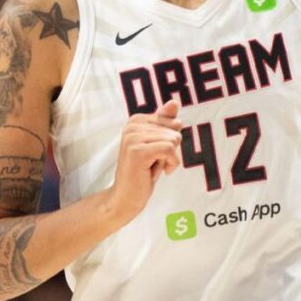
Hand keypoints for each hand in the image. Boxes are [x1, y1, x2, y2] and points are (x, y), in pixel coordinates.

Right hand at [106, 99, 182, 223]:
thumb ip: (165, 122)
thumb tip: (174, 102)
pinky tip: (160, 172)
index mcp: (136, 120)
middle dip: (172, 149)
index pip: (172, 121)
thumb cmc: (143, 172)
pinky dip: (172, 163)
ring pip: (174, 139)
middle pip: (174, 129)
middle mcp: (132, 125)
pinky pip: (170, 149)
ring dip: (171, 158)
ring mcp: (133, 137)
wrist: (125, 197)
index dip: (171, 140)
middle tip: (155, 162)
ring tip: (154, 167)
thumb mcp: (157, 144)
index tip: (156, 153)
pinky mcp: (137, 151)